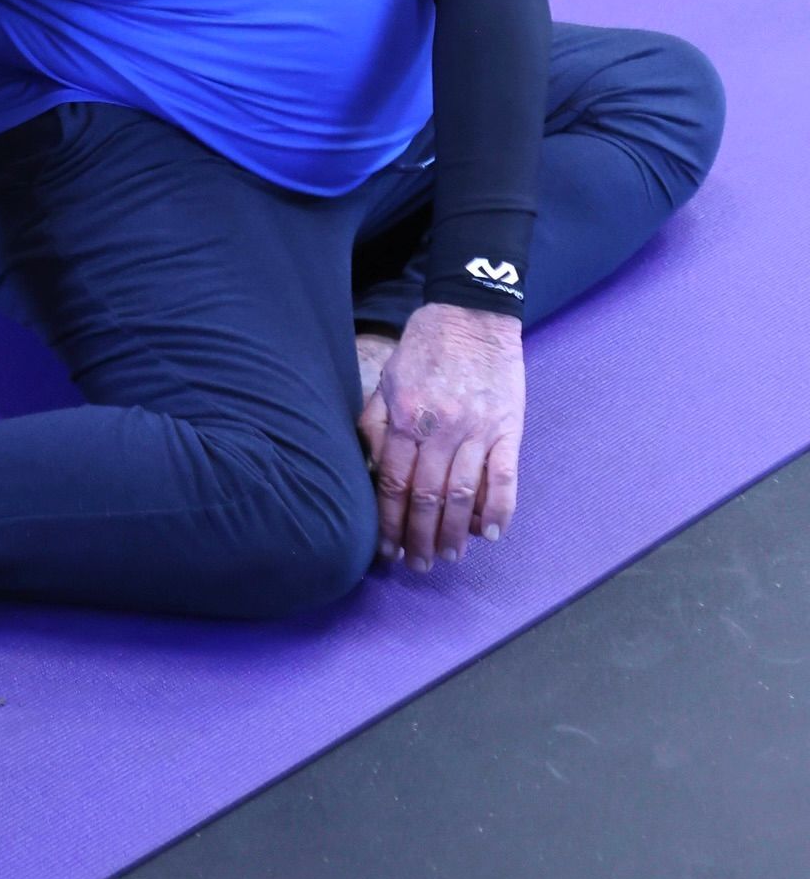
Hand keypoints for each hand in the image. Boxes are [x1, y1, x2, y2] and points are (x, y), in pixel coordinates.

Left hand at [358, 303, 523, 571]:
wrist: (471, 314)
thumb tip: (371, 472)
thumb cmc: (424, 348)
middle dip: (420, 537)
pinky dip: (499, 509)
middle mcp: (440, 429)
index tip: (387, 549)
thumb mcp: (388, 381)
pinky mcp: (507, 427)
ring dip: (455, 533)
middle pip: (427, 496)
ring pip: (463, 494)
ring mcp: (477, 430)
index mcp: (406, 418)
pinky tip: (491, 533)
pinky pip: (504, 477)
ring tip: (448, 556)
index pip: (395, 483)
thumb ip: (376, 426)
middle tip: (417, 565)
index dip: (389, 522)